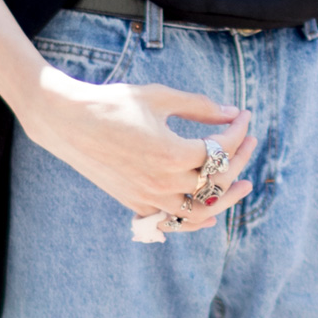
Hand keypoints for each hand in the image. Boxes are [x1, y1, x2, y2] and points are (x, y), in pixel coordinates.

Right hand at [28, 73, 254, 232]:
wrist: (67, 121)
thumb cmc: (112, 103)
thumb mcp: (159, 97)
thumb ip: (199, 106)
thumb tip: (231, 111)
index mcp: (172, 153)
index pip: (221, 148)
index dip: (238, 130)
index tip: (245, 116)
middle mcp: (163, 182)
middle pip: (217, 179)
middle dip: (239, 158)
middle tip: (250, 141)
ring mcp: (149, 197)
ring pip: (201, 209)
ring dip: (226, 196)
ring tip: (244, 184)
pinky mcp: (135, 203)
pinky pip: (174, 221)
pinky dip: (195, 220)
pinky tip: (209, 214)